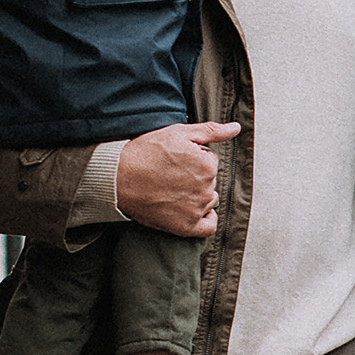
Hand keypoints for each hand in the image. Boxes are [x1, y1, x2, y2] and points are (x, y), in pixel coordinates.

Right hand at [114, 120, 239, 237]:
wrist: (118, 177)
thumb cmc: (146, 152)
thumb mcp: (179, 133)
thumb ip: (212, 130)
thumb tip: (236, 127)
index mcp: (208, 165)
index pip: (210, 161)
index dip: (193, 158)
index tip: (175, 159)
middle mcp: (206, 188)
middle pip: (210, 181)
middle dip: (196, 176)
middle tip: (170, 174)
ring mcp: (196, 209)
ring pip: (208, 200)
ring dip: (198, 196)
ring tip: (173, 189)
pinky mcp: (185, 226)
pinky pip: (209, 226)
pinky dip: (205, 219)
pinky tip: (193, 211)